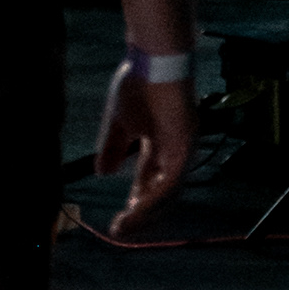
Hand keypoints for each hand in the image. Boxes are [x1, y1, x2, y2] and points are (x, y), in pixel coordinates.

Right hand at [95, 65, 194, 238]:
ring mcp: (182, 148)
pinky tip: (138, 206)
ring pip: (168, 190)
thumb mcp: (118, 123)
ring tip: (126, 224)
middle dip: (141, 213)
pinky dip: (155, 194)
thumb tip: (102, 174)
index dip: (135, 201)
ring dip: (147, 210)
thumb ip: (112, 148)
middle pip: (161, 191)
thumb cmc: (138, 84)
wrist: (153, 59)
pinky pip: (172, 177)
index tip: (118, 220)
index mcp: (158, 144)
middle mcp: (173, 150)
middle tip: (121, 230)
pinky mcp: (186, 143)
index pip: (148, 180)